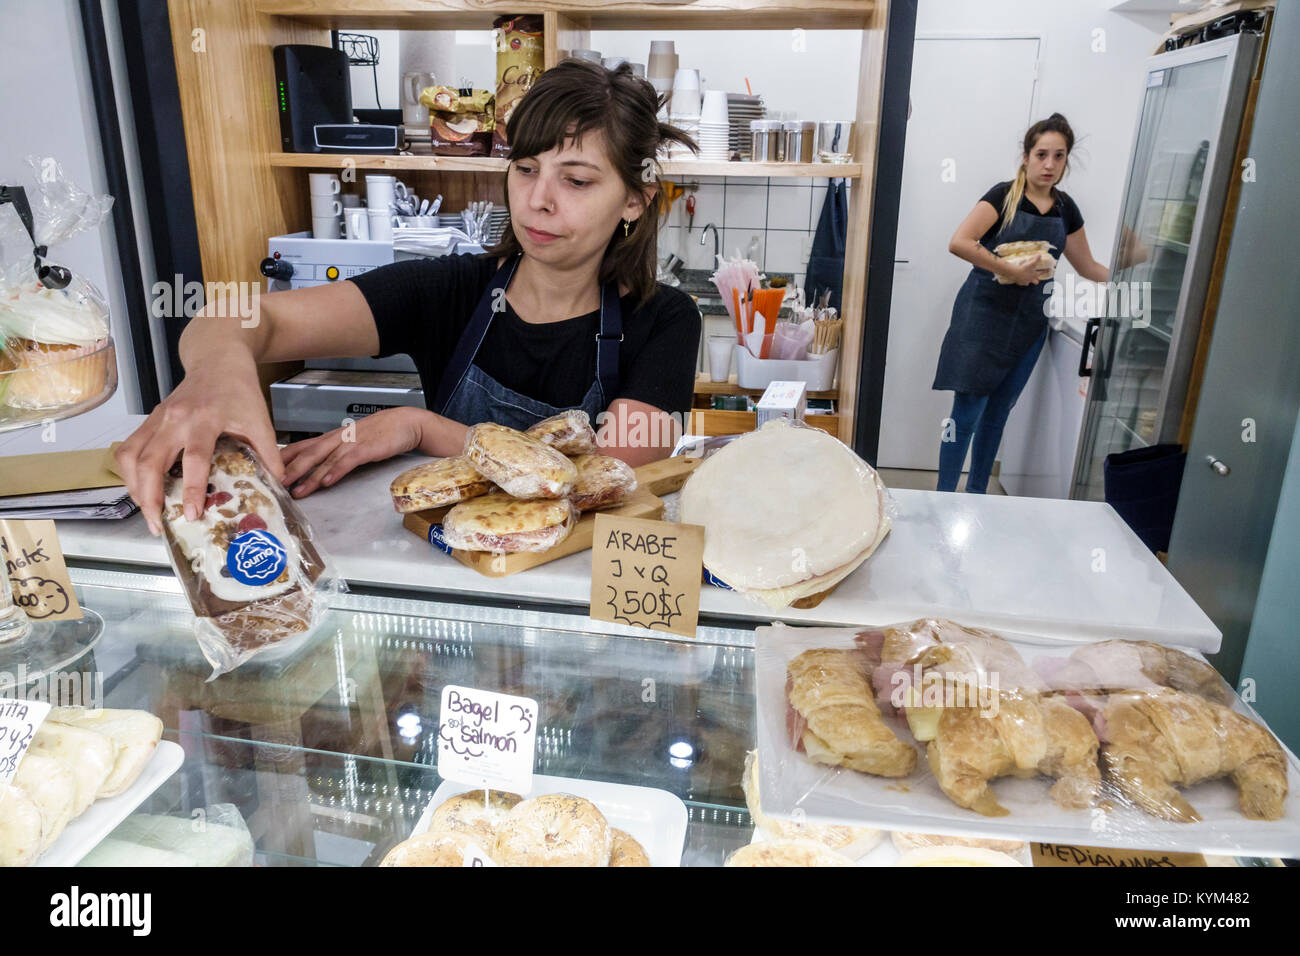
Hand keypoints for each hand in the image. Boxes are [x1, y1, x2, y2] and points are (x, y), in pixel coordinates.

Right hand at [115, 355, 279, 535]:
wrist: (217, 359)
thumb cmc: (239, 390)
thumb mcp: (260, 419)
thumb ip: (269, 452)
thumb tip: (281, 484)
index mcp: (205, 418)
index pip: (194, 459)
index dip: (193, 489)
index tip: (193, 513)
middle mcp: (174, 419)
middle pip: (150, 462)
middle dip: (150, 497)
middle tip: (158, 524)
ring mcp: (157, 418)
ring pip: (131, 457)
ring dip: (134, 487)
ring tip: (147, 511)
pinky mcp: (149, 420)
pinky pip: (129, 449)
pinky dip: (129, 472)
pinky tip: (140, 489)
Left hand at [281, 406, 428, 498]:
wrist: (405, 423)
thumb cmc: (380, 434)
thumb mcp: (352, 441)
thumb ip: (334, 453)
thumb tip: (317, 469)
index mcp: (332, 438)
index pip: (301, 446)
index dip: (283, 459)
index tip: (266, 470)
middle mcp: (337, 438)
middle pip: (308, 453)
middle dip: (290, 469)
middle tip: (274, 484)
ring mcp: (352, 442)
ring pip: (325, 460)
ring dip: (309, 476)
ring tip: (296, 491)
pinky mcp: (367, 448)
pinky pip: (349, 461)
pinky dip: (337, 471)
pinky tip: (328, 482)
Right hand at [1002, 258, 1041, 285]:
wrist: (1016, 273)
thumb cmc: (1024, 268)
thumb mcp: (1031, 263)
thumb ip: (1036, 259)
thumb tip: (1039, 255)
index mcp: (1035, 275)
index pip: (1041, 273)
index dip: (1045, 271)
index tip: (1047, 270)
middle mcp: (1031, 279)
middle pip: (1036, 282)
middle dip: (1036, 280)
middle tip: (1035, 278)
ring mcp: (1026, 282)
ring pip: (1028, 283)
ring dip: (1028, 281)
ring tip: (1026, 278)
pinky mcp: (1020, 283)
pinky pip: (1022, 283)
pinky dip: (1021, 281)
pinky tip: (1020, 279)